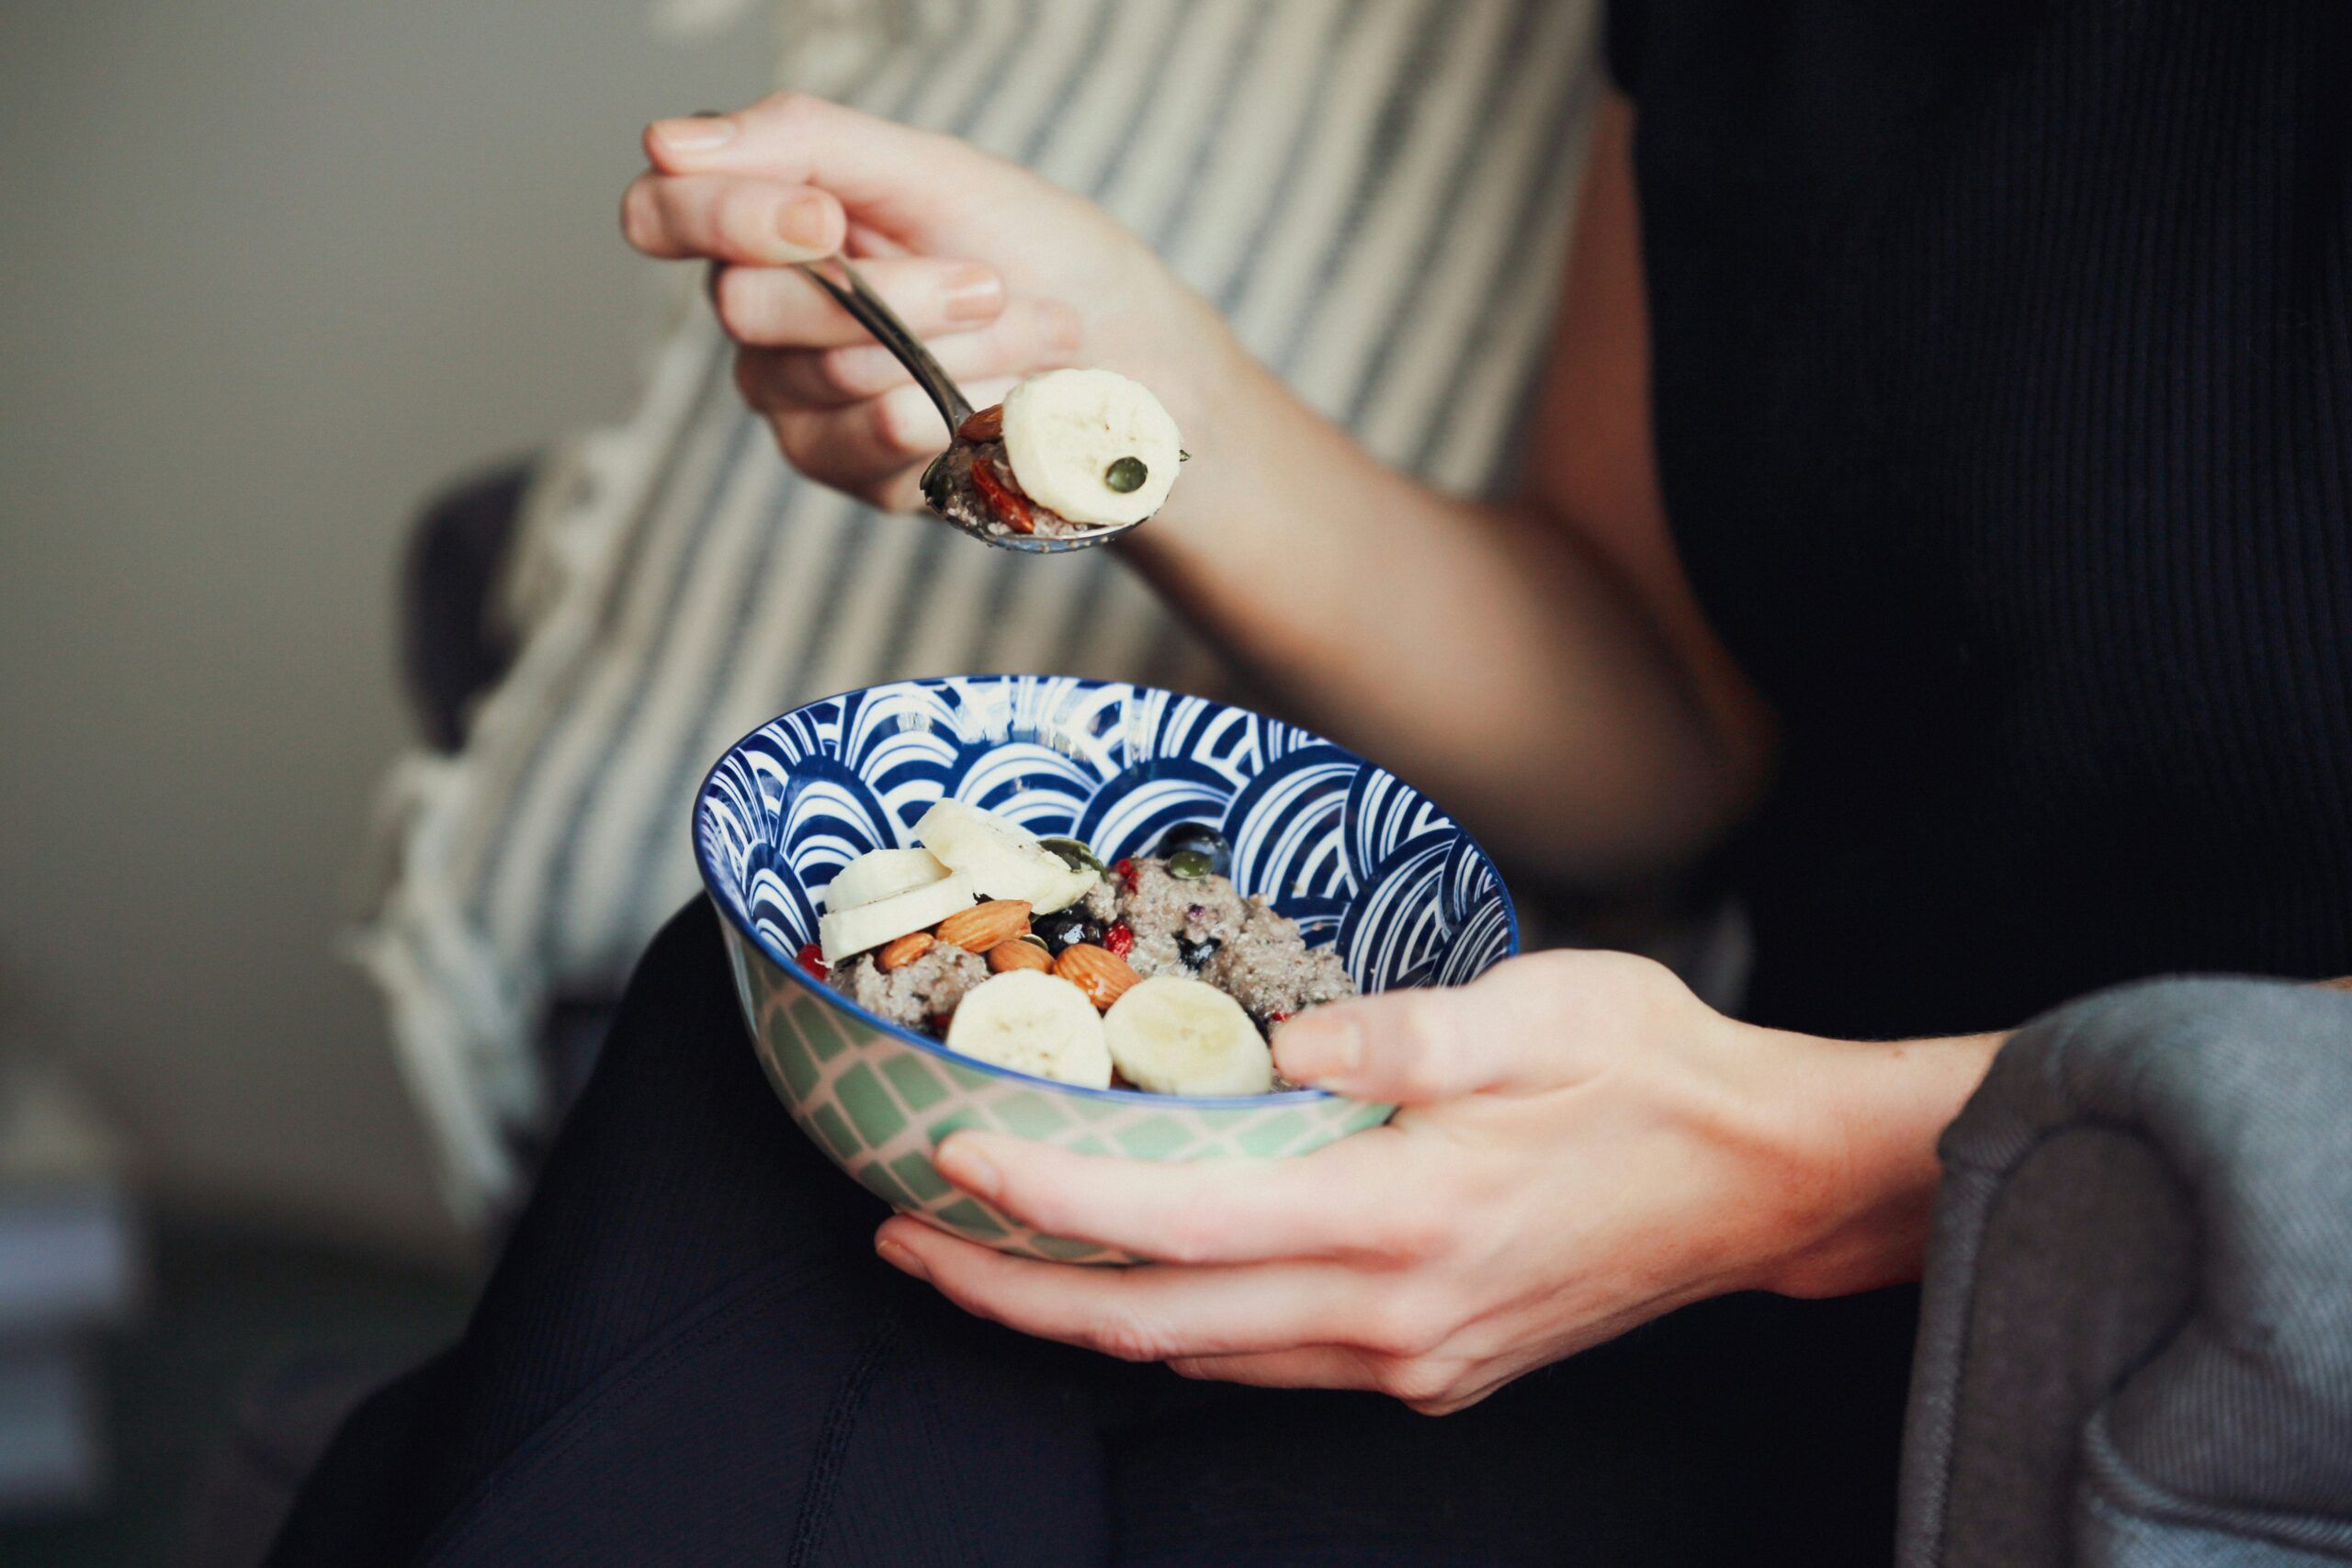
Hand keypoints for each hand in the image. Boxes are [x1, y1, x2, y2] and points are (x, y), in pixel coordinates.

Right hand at [621, 94, 1233, 510]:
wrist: (1134, 360)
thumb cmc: (1038, 253)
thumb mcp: (933, 171)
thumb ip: (804, 140)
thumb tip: (665, 143)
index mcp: (767, 223)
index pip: (660, 213)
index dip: (725, 215)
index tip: (829, 216)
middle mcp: (764, 316)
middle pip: (748, 305)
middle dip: (895, 289)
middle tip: (991, 279)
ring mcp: (799, 402)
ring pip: (829, 375)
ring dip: (957, 347)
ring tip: (1040, 332)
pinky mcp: (851, 473)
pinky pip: (875, 438)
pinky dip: (966, 407)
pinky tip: (1014, 396)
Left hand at [875, 950, 1998, 1413]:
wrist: (1765, 1183)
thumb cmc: (1653, 1074)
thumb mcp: (1535, 1007)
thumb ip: (1396, 1030)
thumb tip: (1274, 1047)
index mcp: (1399, 1216)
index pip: (1175, 1224)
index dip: (1044, 1202)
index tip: (948, 1164)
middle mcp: (1390, 1315)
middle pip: (1154, 1324)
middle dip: (1012, 1294)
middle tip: (905, 1246)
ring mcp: (1412, 1358)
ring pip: (1204, 1357)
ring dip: (1086, 1314)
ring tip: (992, 1255)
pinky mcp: (1437, 1369)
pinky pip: (1272, 1364)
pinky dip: (1183, 1325)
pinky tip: (1147, 1275)